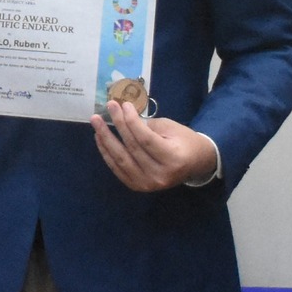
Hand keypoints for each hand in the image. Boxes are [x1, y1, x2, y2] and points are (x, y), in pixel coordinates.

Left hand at [91, 100, 218, 192]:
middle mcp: (160, 175)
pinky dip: (107, 153)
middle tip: (108, 107)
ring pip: (121, 159)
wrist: (195, 164)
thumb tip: (122, 115)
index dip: (131, 121)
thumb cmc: (184, 141)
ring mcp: (148, 184)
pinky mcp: (138, 187)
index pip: (145, 139)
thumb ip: (147, 125)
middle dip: (117, 125)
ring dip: (106, 139)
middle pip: (132, 148)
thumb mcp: (171, 128)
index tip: (123, 105)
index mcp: (173, 158)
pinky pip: (118, 168)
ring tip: (96, 122)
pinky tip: (100, 138)